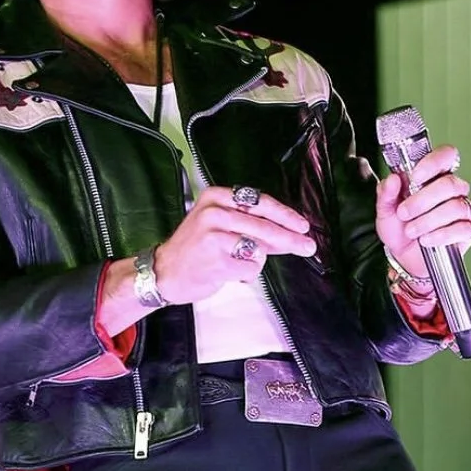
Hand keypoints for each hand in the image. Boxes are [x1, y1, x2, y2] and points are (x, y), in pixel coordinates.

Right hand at [154, 184, 315, 302]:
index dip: (285, 215)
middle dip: (290, 239)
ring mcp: (214, 237)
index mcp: (216, 197)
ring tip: (238, 262)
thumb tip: (288, 231)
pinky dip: (246, 274)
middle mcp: (215, 213)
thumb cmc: (192, 249)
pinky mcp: (216, 261)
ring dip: (256, 260)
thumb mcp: (217, 224)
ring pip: (260, 248)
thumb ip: (249, 224)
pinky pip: (250, 268)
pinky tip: (229, 272)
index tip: (302, 225)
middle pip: (265, 226)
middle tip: (307, 246)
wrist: (164, 272)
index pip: (260, 203)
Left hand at [376, 144, 470, 277]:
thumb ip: (386, 194)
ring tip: (412, 231)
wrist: (405, 258)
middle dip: (423, 200)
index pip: (446, 156)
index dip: (433, 163)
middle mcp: (454, 190)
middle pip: (450, 184)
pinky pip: (462, 228)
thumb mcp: (385, 211)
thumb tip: (392, 178)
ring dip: (428, 220)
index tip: (415, 176)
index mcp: (434, 178)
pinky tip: (426, 240)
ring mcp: (464, 209)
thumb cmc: (400, 229)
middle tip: (404, 213)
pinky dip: (441, 235)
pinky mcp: (470, 230)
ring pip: (456, 206)